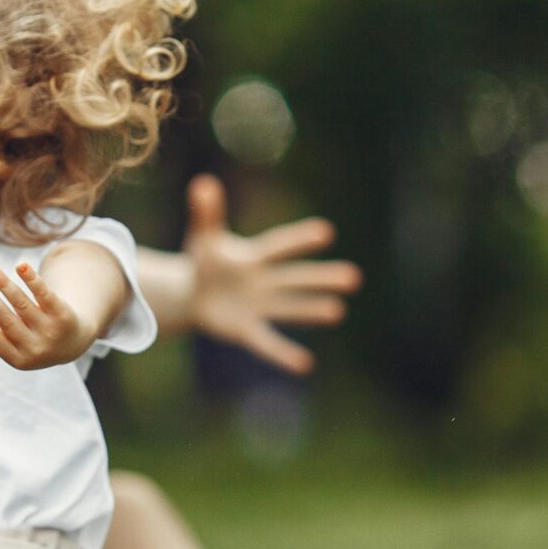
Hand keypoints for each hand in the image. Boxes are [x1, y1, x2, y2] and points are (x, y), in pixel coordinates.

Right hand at [0, 263, 87, 370]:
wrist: (73, 342)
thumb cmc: (33, 341)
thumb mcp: (13, 345)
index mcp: (19, 359)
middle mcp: (36, 348)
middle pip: (9, 321)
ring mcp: (51, 332)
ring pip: (24, 305)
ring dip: (6, 286)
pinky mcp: (64, 315)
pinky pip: (45, 294)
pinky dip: (32, 279)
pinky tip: (20, 266)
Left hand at [184, 174, 359, 373]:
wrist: (194, 295)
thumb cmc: (206, 262)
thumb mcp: (204, 239)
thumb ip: (206, 214)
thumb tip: (202, 184)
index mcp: (254, 257)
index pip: (278, 246)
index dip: (299, 240)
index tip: (326, 232)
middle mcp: (264, 282)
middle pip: (295, 279)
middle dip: (320, 278)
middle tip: (353, 277)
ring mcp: (259, 307)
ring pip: (289, 308)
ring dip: (311, 310)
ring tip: (338, 311)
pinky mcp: (247, 330)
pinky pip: (267, 342)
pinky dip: (283, 353)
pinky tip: (305, 364)